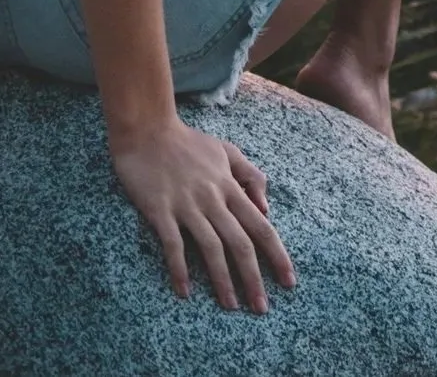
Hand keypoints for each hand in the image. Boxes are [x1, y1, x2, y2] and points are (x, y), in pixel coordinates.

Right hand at [109, 117, 295, 310]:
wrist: (147, 129)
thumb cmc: (188, 143)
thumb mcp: (227, 151)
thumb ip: (250, 175)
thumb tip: (266, 208)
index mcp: (230, 186)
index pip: (261, 226)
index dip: (277, 255)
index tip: (289, 281)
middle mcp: (213, 198)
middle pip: (240, 243)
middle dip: (254, 278)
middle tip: (262, 308)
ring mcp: (186, 205)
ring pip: (211, 248)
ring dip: (222, 280)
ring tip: (231, 306)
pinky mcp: (160, 209)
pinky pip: (173, 244)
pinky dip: (180, 269)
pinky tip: (185, 291)